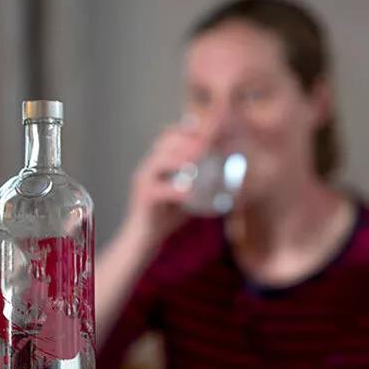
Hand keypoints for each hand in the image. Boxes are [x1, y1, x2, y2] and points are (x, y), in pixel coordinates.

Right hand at [122, 118, 206, 249]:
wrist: (143, 239)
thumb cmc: (166, 216)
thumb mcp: (186, 195)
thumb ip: (200, 183)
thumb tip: (225, 176)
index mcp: (157, 163)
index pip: (170, 137)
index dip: (188, 130)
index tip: (209, 129)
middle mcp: (148, 167)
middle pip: (165, 142)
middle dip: (186, 138)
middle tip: (207, 141)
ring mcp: (143, 181)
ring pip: (159, 160)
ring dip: (180, 157)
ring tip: (199, 156)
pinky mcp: (143, 198)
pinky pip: (159, 189)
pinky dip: (175, 189)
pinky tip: (189, 192)